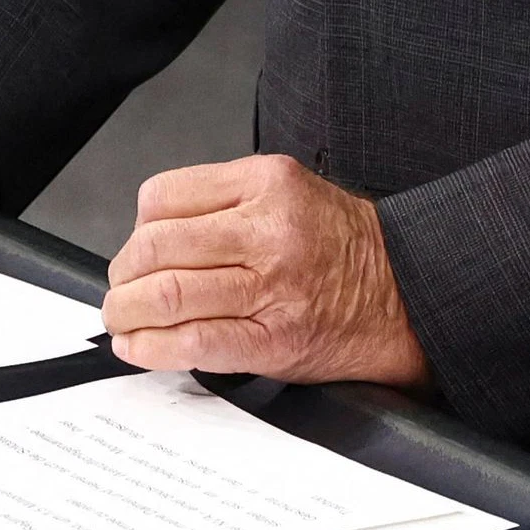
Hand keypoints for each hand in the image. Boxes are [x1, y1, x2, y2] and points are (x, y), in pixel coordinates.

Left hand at [102, 155, 430, 389]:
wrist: (408, 293)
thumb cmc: (344, 247)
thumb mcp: (288, 193)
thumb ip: (225, 204)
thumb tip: (152, 237)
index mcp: (266, 182)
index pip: (163, 196)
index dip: (137, 229)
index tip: (137, 251)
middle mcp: (267, 229)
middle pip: (155, 246)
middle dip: (123, 275)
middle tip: (120, 290)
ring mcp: (270, 286)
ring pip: (166, 293)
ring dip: (126, 312)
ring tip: (122, 319)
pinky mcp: (273, 339)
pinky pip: (194, 342)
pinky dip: (152, 348)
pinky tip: (139, 348)